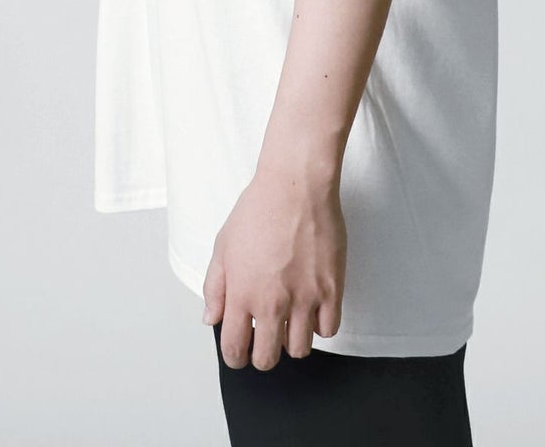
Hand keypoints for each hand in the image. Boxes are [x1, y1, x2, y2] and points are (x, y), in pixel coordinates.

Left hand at [202, 162, 346, 370]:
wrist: (295, 185)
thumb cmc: (259, 209)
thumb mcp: (223, 245)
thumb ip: (215, 287)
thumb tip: (212, 319)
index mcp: (242, 294)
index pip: (235, 348)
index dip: (235, 357)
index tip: (240, 352)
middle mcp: (272, 303)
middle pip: (267, 359)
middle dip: (263, 355)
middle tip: (266, 339)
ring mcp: (305, 298)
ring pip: (300, 349)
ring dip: (293, 340)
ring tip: (291, 321)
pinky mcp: (331, 288)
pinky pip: (329, 329)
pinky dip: (321, 325)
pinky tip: (313, 307)